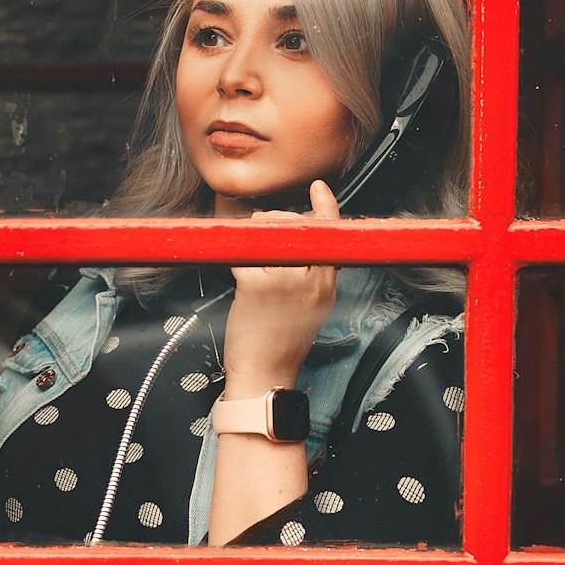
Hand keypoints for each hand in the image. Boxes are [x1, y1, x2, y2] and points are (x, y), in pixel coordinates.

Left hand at [222, 180, 339, 397]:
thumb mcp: (311, 307)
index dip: (326, 208)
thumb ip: (310, 275)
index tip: (319, 189)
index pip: (332, 237)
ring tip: (249, 246)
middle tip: (262, 232)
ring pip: (272, 234)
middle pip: (298, 228)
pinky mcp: (255, 288)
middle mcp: (309, 282)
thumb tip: (297, 241)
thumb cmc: (280, 343)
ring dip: (256, 230)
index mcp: (326, 286)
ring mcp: (283, 284)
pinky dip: (234, 247)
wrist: (264, 375)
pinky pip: (245, 251)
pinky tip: (232, 253)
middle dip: (277, 221)